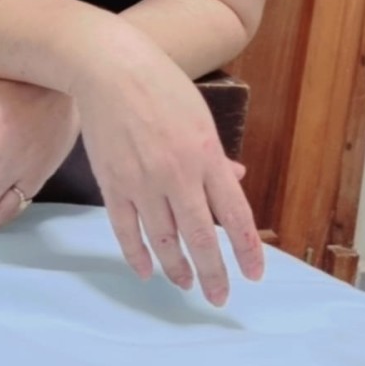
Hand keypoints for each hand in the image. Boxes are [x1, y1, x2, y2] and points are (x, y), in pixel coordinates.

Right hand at [76, 48, 263, 305]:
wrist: (109, 68)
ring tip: (187, 285)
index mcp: (206, 154)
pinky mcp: (113, 183)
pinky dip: (137, 255)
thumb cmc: (160, 85)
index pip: (235, 214)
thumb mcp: (200, 116)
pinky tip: (147, 271)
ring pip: (164, 241)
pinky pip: (126, 231)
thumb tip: (236, 181)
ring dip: (178, 269)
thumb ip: (216, 156)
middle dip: (214, 274)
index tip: (255, 274)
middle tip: (220, 298)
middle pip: (201, 238)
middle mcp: (178, 174)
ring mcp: (143, 181)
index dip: (247, 249)